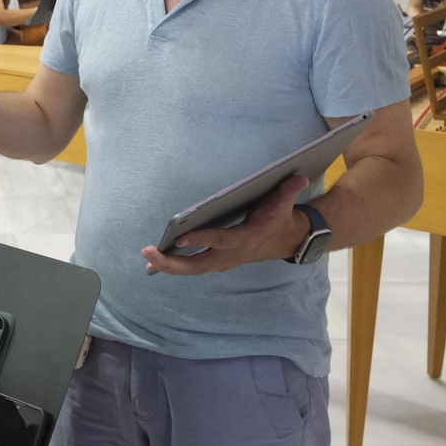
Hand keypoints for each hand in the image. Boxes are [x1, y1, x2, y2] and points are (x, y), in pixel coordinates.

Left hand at [141, 175, 309, 275]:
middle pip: (198, 264)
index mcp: (245, 239)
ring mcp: (223, 261)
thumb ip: (288, 191)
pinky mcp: (217, 262)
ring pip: (192, 269)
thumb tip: (299, 177)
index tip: (180, 238)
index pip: (221, 241)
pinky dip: (173, 266)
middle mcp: (231, 254)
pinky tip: (153, 264)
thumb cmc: (279, 218)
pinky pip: (192, 267)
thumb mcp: (284, 204)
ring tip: (146, 258)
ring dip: (168, 265)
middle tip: (148, 253)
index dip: (202, 240)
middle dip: (172, 262)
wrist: (286, 240)